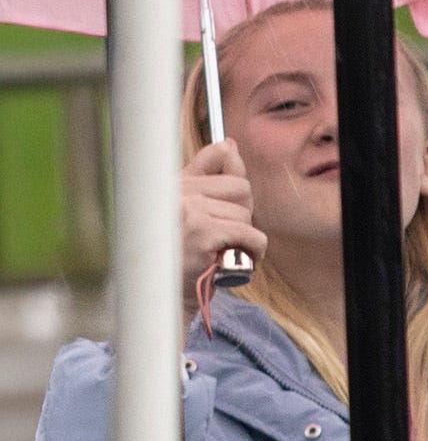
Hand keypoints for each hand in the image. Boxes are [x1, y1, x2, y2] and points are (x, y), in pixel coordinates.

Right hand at [180, 142, 260, 286]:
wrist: (162, 296)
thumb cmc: (179, 254)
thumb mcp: (188, 209)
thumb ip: (208, 174)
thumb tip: (229, 144)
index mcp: (171, 181)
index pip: (220, 157)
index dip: (235, 190)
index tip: (225, 211)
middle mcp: (175, 191)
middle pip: (241, 188)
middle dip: (242, 215)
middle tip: (224, 238)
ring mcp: (188, 211)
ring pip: (246, 215)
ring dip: (244, 240)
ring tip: (221, 253)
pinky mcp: (201, 234)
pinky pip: (250, 234)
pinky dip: (253, 251)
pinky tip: (233, 262)